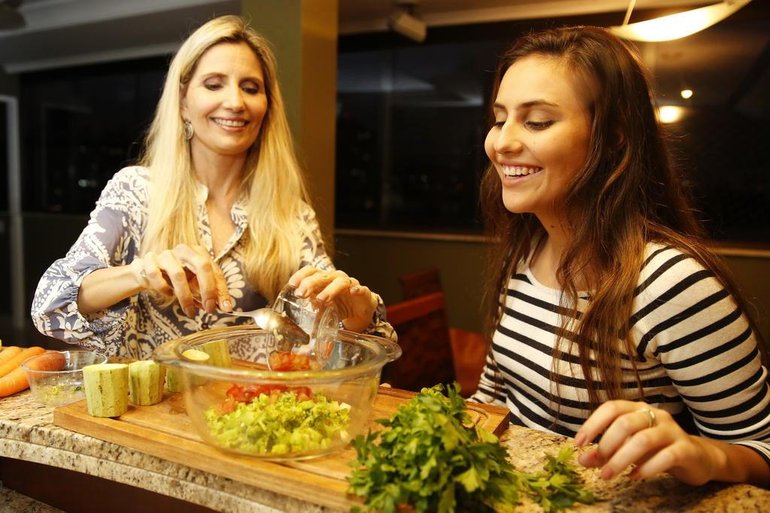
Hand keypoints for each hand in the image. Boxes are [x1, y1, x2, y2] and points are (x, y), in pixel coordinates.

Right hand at [133, 244, 232, 316]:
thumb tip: (225, 307)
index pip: (215, 270)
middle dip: (208, 289)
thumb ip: (210, 292)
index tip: (225, 307)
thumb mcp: (195, 284)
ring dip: (185, 296)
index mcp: (199, 253)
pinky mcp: (149, 260)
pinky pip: (156, 275)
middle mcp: (184, 250)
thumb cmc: (176, 278)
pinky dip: (163, 288)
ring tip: (189, 310)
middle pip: (202, 265)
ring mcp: (166, 254)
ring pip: (178, 274)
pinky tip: (168, 294)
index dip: (221, 290)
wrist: (147, 272)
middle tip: (209, 308)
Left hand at [288, 266, 376, 332]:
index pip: (311, 271)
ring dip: (330, 289)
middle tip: (301, 294)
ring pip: (340, 281)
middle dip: (310, 283)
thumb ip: (313, 317)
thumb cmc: (339, 307)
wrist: (360, 311)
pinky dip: (357, 289)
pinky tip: (353, 292)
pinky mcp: (363, 293)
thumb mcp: (323, 312)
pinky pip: (361, 289)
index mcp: (324, 280)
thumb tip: (301, 340)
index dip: (301, 275)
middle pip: (322, 275)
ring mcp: (350, 284)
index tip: (292, 284)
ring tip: (321, 300)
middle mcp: (335, 278)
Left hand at [574, 400, 721, 484]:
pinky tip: (634, 477)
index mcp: (637, 408)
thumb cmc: (655, 449)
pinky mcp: (685, 448)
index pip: (611, 407)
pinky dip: (647, 468)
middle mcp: (655, 414)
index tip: (578, 443)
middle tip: (598, 465)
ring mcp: (672, 430)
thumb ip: (604, 452)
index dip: (593, 424)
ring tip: (608, 475)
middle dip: (607, 445)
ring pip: (643, 440)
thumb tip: (581, 459)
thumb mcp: (627, 448)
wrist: (696, 458)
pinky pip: (665, 456)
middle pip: (625, 423)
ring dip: (622, 459)